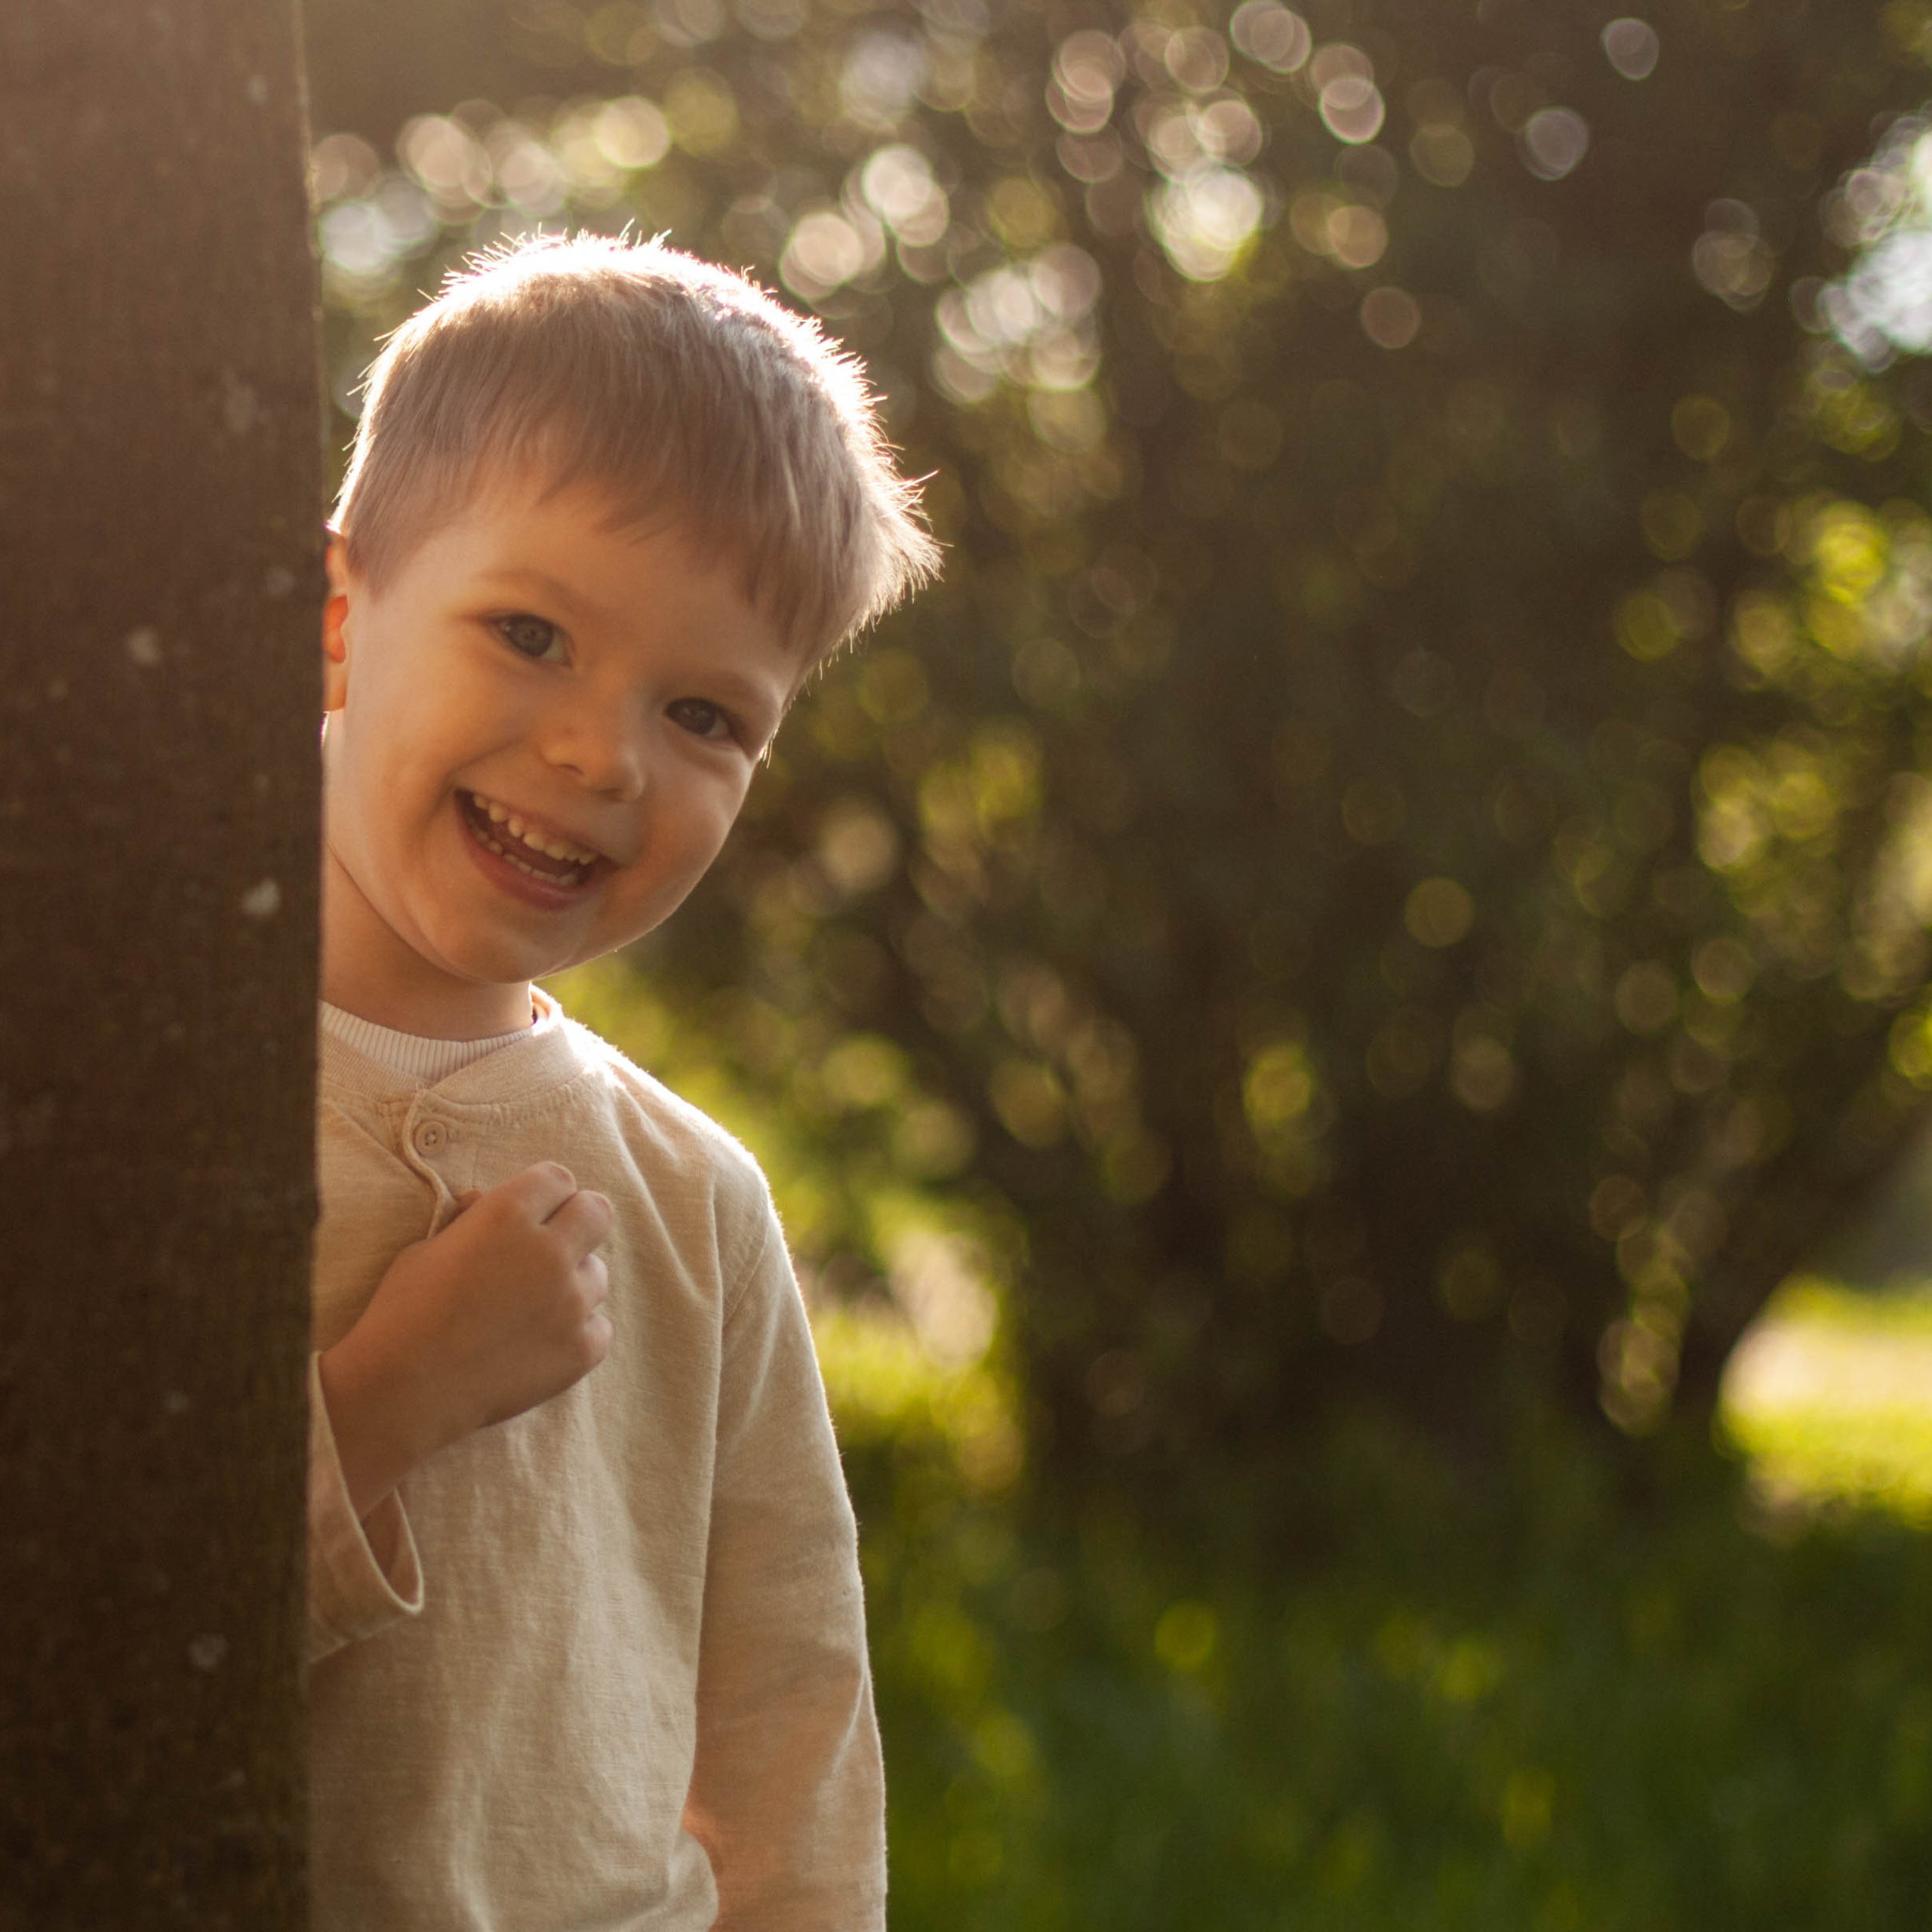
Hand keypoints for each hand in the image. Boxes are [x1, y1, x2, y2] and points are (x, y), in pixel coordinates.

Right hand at [319, 1163, 612, 1518]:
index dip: (544, 1195)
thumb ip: (469, 1220)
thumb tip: (484, 1201)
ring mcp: (571, 1302)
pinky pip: (599, 1327)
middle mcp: (549, 1251)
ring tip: (531, 1309)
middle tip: (552, 1247)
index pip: (558, 1178)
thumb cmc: (404, 1314)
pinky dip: (577, 1333)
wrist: (403, 1390)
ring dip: (573, 1283)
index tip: (533, 1212)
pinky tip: (539, 1345)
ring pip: (597, 1274)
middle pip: (597, 1213)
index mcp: (508, 1214)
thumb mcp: (426, 1248)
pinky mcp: (582, 1348)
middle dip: (577, 1222)